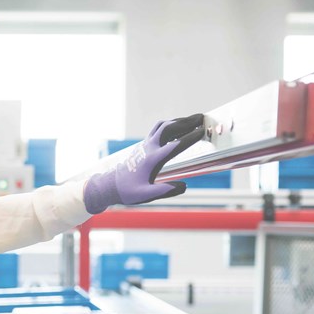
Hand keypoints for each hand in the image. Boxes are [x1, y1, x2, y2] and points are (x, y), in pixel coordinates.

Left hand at [83, 113, 204, 213]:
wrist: (111, 185)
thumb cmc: (128, 191)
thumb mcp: (145, 195)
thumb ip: (164, 191)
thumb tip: (183, 186)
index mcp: (152, 160)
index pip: (175, 145)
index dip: (190, 137)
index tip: (202, 131)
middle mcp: (149, 148)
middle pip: (169, 128)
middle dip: (186, 122)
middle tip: (202, 118)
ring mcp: (145, 145)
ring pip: (163, 126)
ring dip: (179, 121)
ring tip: (194, 120)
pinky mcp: (143, 145)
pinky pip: (158, 129)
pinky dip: (171, 125)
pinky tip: (179, 127)